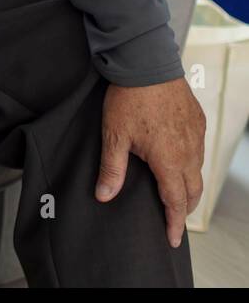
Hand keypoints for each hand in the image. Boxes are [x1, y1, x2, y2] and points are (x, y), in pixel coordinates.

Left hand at [96, 76, 205, 248]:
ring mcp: (196, 135)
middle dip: (184, 207)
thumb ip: (112, 169)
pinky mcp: (197, 120)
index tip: (172, 238)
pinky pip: (198, 149)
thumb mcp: (114, 137)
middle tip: (174, 219)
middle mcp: (189, 151)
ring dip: (188, 185)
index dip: (174, 222)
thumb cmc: (128, 99)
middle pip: (192, 190)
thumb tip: (104, 196)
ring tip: (176, 193)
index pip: (176, 201)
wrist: (146, 64)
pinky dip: (191, 162)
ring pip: (198, 170)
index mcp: (169, 160)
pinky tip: (178, 160)